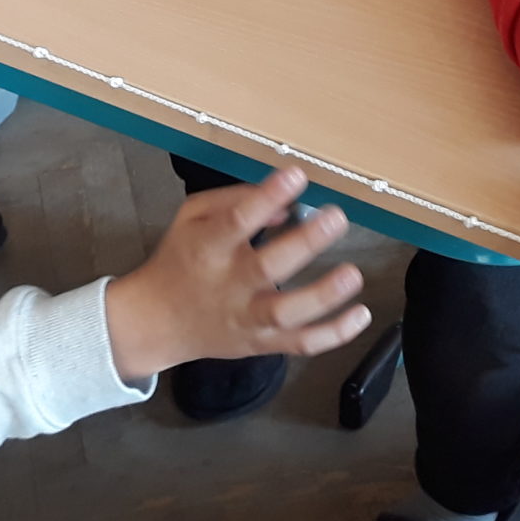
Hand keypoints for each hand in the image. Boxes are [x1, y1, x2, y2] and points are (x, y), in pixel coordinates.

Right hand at [103, 167, 369, 382]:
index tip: (296, 175)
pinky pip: (301, 344)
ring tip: (353, 273)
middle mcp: (228, 286)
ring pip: (287, 313)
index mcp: (207, 248)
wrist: (158, 322)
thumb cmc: (181, 258)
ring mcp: (247, 320)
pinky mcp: (263, 344)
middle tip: (336, 217)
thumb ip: (232, 201)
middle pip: (267, 268)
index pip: (236, 222)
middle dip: (305, 243)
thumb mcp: (191, 216)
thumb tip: (285, 204)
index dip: (266, 198)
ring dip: (323, 295)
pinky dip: (333, 334)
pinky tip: (361, 316)